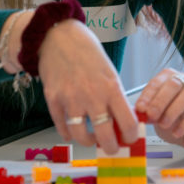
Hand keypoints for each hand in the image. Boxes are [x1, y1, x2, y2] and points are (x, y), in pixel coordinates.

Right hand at [35, 18, 137, 153]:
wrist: (58, 36)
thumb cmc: (87, 52)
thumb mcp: (109, 72)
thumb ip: (115, 97)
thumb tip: (122, 122)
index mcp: (111, 87)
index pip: (127, 123)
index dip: (131, 136)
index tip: (130, 138)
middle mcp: (92, 96)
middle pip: (104, 136)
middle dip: (110, 147)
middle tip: (111, 147)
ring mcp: (70, 99)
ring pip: (80, 136)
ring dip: (87, 142)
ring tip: (90, 139)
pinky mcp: (52, 99)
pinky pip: (62, 126)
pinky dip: (68, 133)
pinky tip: (72, 132)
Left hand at [135, 68, 183, 151]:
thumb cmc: (172, 120)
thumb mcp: (156, 116)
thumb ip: (147, 112)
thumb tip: (137, 112)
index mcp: (171, 79)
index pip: (159, 81)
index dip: (148, 94)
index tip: (140, 108)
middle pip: (175, 83)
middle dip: (160, 100)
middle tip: (151, 115)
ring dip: (173, 110)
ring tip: (163, 124)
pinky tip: (177, 132)